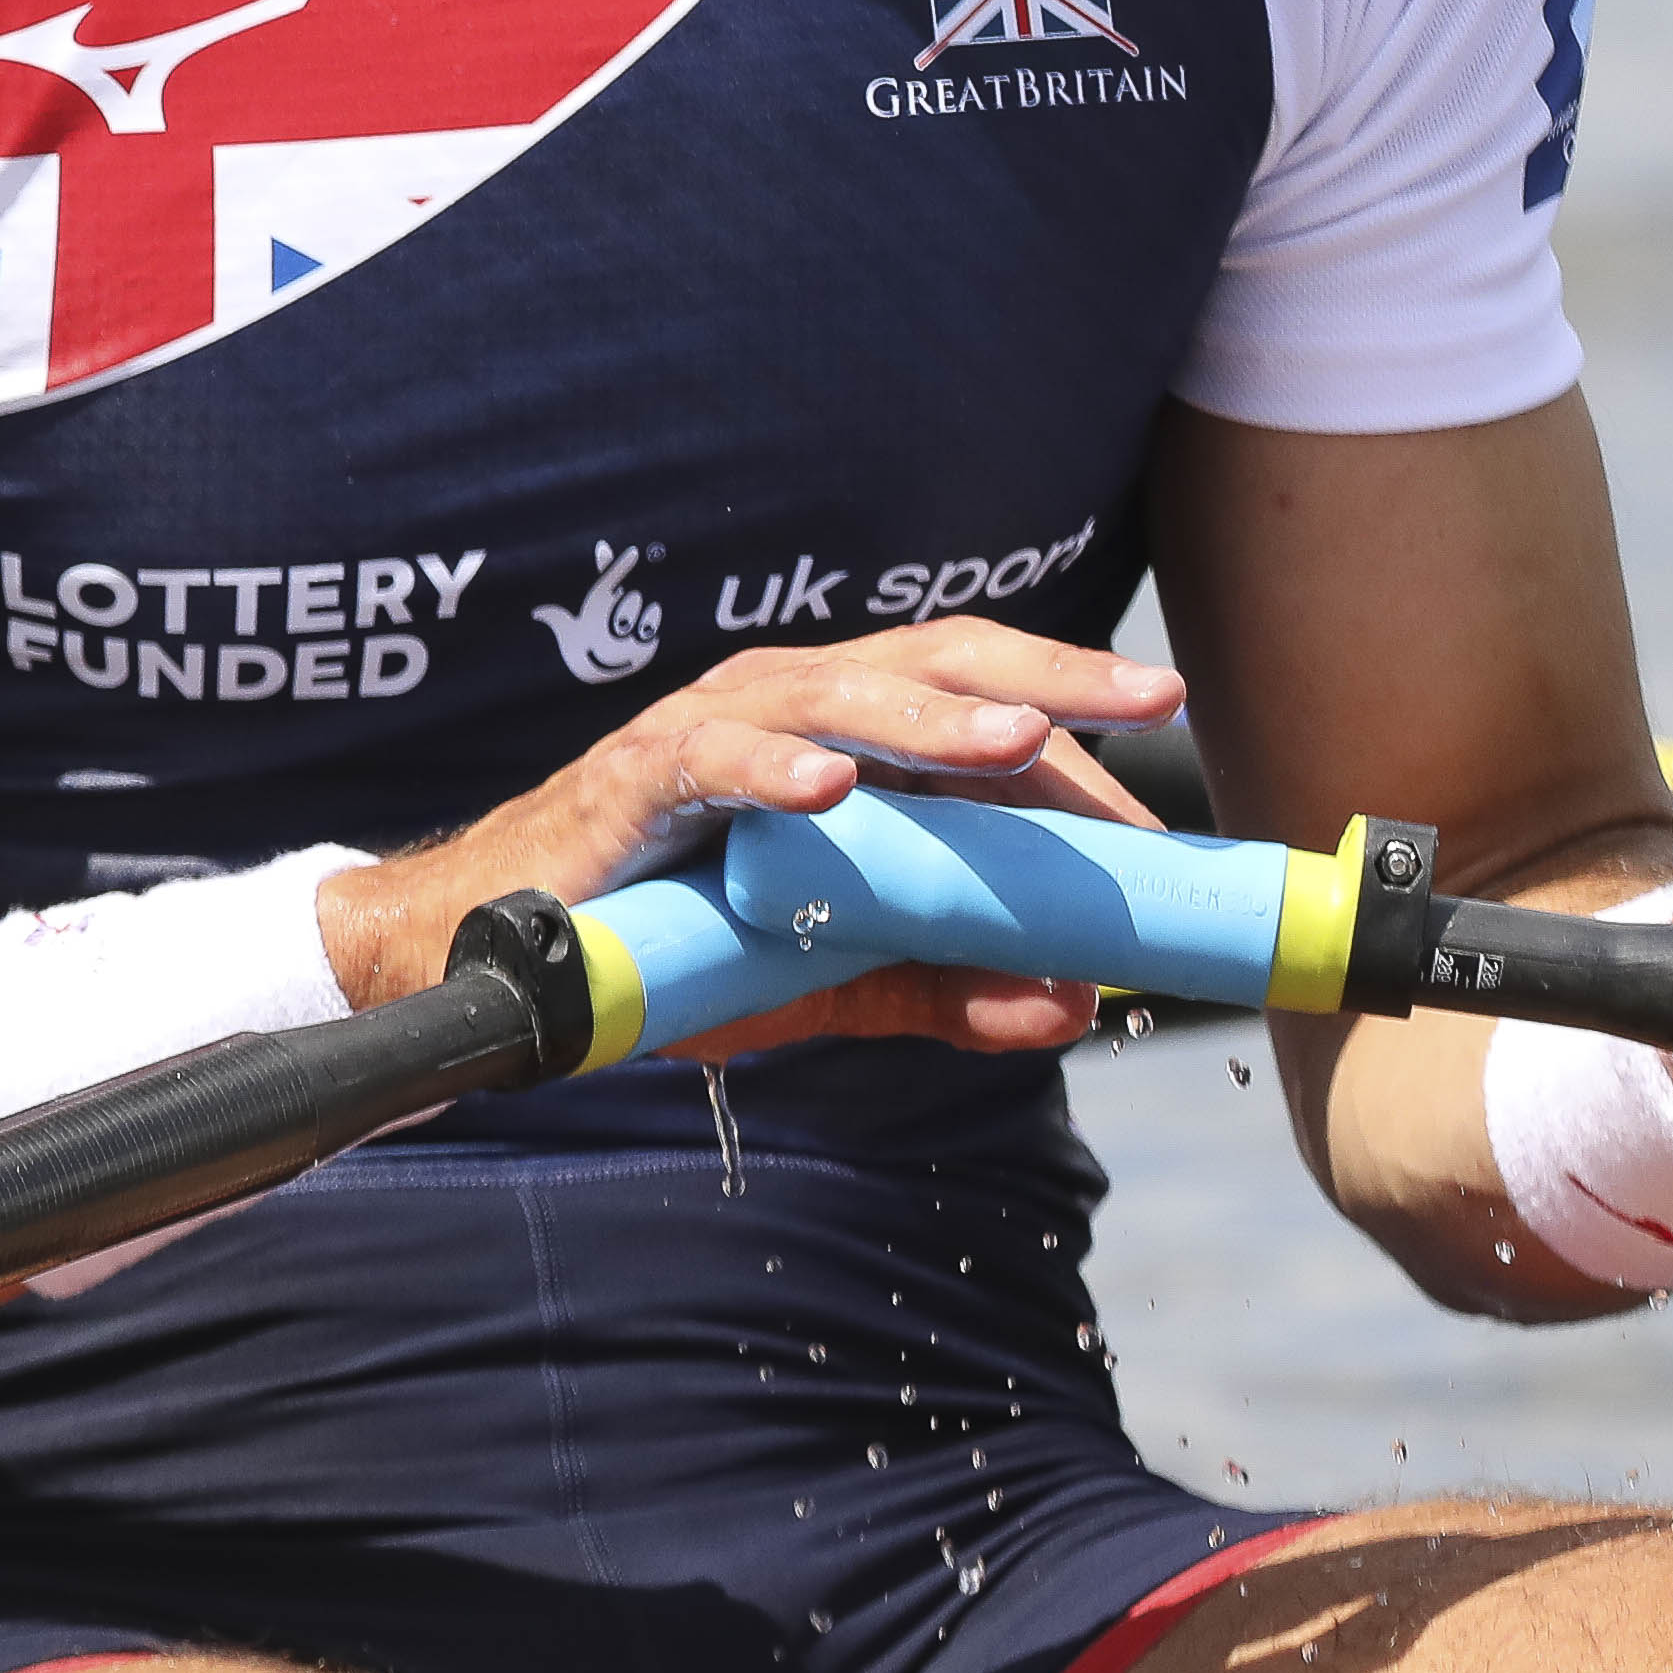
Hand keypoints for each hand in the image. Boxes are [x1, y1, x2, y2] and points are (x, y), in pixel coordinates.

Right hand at [309, 620, 1186, 1061]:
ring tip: (1018, 740)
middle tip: (1146, 692)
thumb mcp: (831, 973)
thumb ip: (944, 982)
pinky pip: (712, 758)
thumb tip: (1076, 1007)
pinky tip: (831, 788)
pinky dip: (773, 768)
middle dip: (1047, 678)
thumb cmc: (674, 945)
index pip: (982, 715)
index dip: (1079, 756)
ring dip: (932, 718)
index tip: (1162, 832)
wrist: (511, 959)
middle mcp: (790, 705)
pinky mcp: (636, 776)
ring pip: (838, 696)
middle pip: (934, 665)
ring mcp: (711, 729)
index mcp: (846, 735)